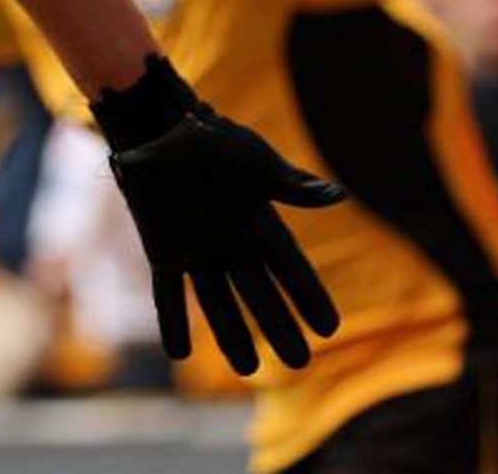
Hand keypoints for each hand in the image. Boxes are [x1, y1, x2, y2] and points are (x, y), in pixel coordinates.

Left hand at [93, 56, 344, 375]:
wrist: (160, 126)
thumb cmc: (211, 140)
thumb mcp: (252, 160)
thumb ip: (289, 185)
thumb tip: (337, 195)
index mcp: (258, 222)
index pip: (290, 269)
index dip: (309, 297)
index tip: (330, 329)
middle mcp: (230, 244)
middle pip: (259, 294)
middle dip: (279, 327)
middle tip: (300, 363)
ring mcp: (196, 249)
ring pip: (217, 301)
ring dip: (231, 334)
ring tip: (249, 370)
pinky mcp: (162, 249)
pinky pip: (167, 291)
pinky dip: (171, 320)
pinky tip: (177, 353)